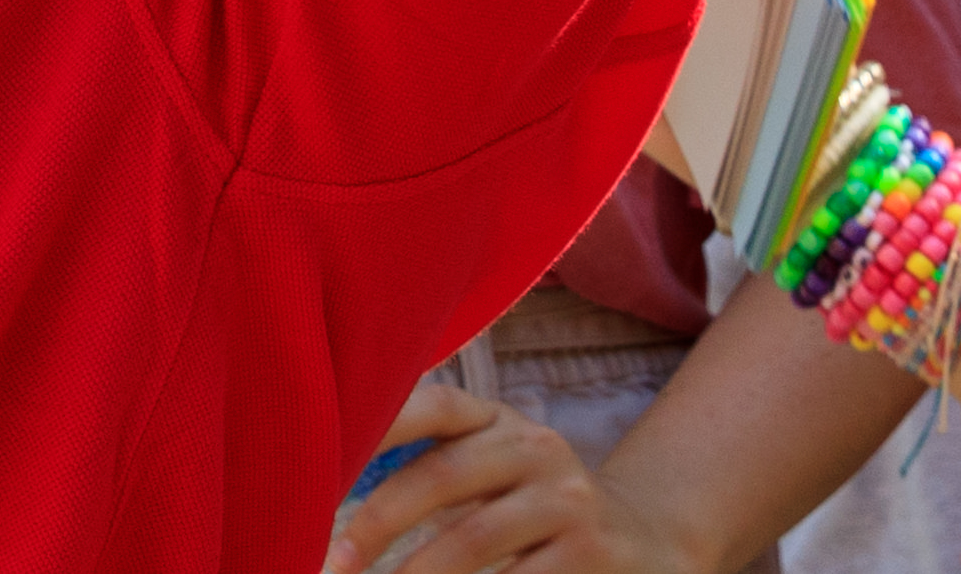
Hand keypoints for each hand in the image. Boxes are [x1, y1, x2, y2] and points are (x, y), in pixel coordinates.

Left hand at [324, 386, 691, 573]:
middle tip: (332, 561)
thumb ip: (427, 459)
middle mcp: (536, 447)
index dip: (379, 424)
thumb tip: (324, 478)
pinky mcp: (594, 555)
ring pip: (475, 538)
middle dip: (378, 521)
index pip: (435, 404)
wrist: (641, 540)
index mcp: (497, 418)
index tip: (320, 460)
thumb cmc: (526, 504)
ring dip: (416, 572)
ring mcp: (570, 502)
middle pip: (442, 475)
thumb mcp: (490, 464)